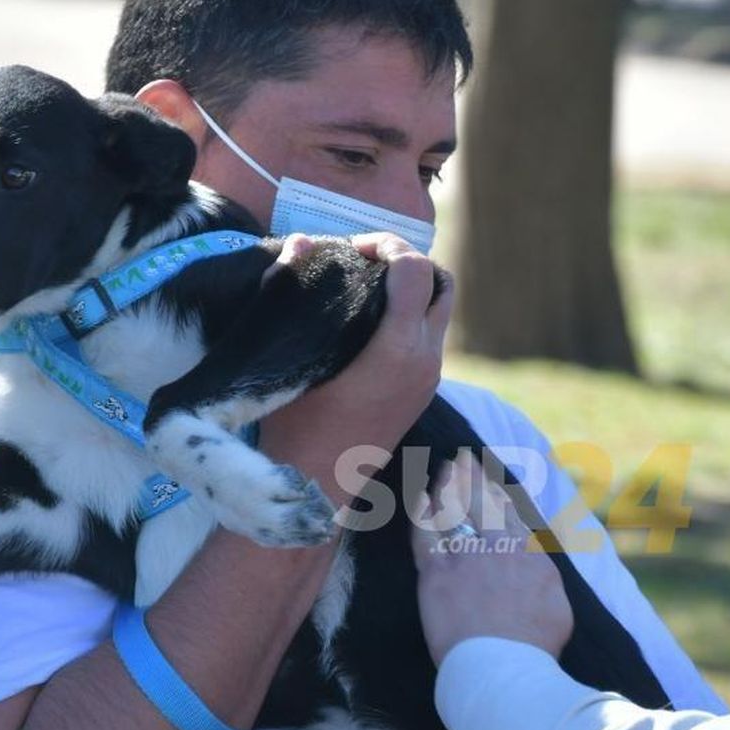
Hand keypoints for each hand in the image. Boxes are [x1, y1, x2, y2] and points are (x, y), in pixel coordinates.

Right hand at [264, 232, 452, 503]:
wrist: (314, 487)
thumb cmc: (293, 423)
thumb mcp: (288, 354)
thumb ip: (293, 291)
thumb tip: (300, 243)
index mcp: (399, 349)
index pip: (416, 268)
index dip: (387, 245)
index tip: (353, 249)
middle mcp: (425, 361)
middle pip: (441, 283)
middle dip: (407, 262)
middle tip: (365, 262)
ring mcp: (430, 379)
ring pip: (440, 312)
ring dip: (412, 290)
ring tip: (368, 289)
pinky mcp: (424, 392)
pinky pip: (430, 338)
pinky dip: (410, 317)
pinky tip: (370, 322)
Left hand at [410, 455, 573, 665]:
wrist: (504, 668)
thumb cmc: (536, 647)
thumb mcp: (559, 606)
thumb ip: (546, 577)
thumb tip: (540, 564)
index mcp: (529, 554)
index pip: (510, 512)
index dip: (497, 492)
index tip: (489, 480)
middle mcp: (498, 547)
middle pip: (481, 501)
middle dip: (470, 476)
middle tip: (461, 459)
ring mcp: (466, 559)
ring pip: (453, 512)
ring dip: (446, 487)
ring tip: (441, 471)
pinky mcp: (437, 576)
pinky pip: (425, 536)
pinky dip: (421, 515)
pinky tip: (418, 501)